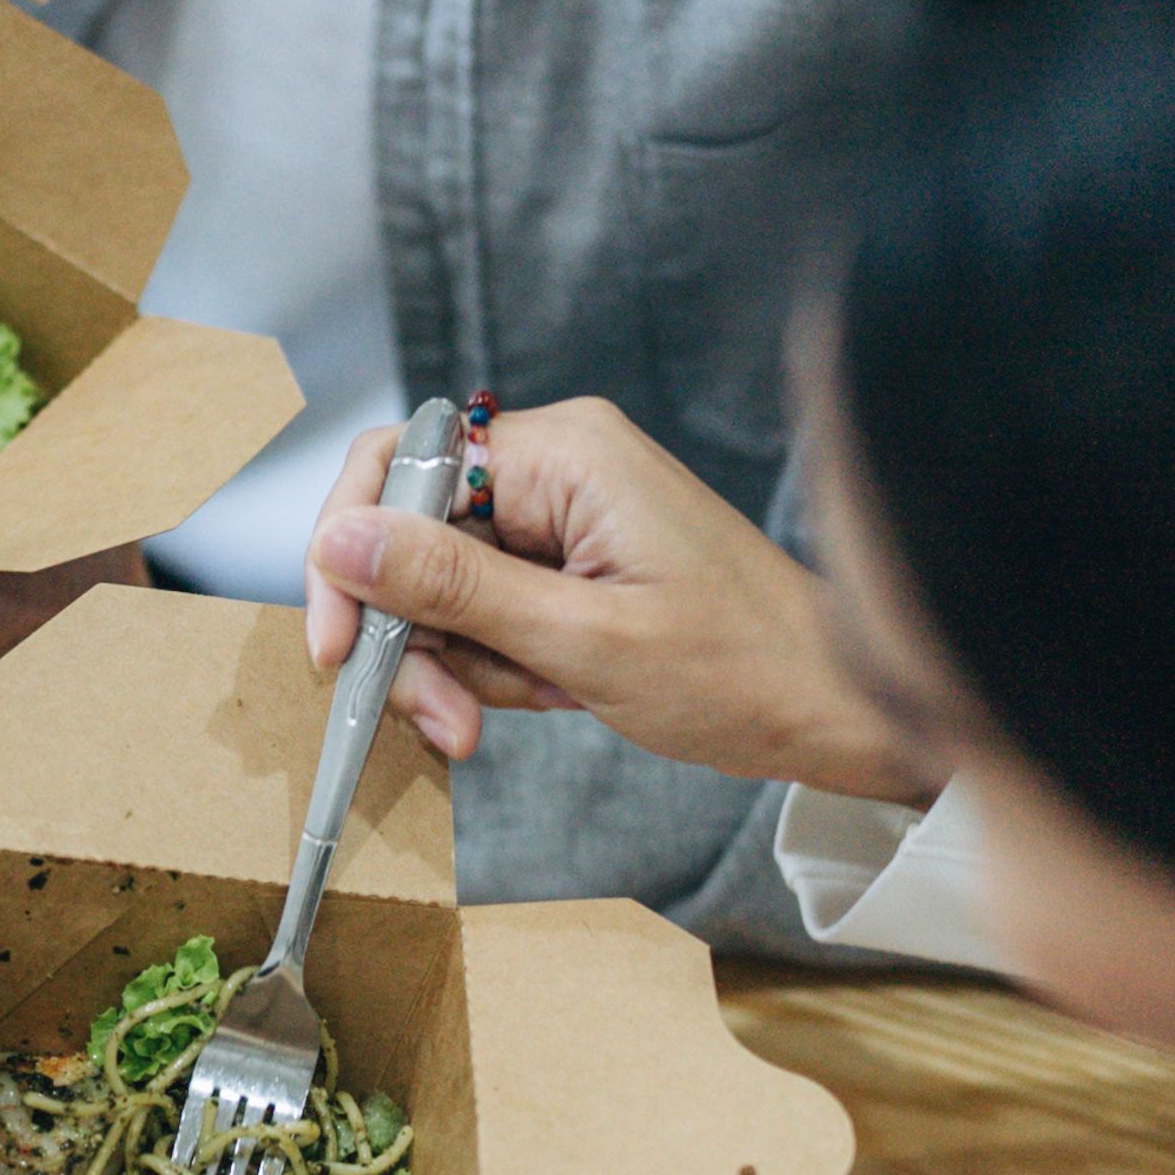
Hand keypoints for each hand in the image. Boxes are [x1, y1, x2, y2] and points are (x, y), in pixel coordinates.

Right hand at [307, 398, 934, 801]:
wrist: (835, 708)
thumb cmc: (744, 670)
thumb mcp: (584, 642)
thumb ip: (454, 590)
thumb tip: (342, 540)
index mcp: (565, 453)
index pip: (398, 469)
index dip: (350, 556)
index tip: (340, 650)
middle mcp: (558, 467)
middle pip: (413, 536)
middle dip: (415, 637)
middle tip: (446, 722)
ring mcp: (566, 516)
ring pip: (443, 587)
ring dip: (464, 665)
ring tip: (537, 702)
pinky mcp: (573, 564)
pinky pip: (488, 611)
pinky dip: (499, 667)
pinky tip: (556, 693)